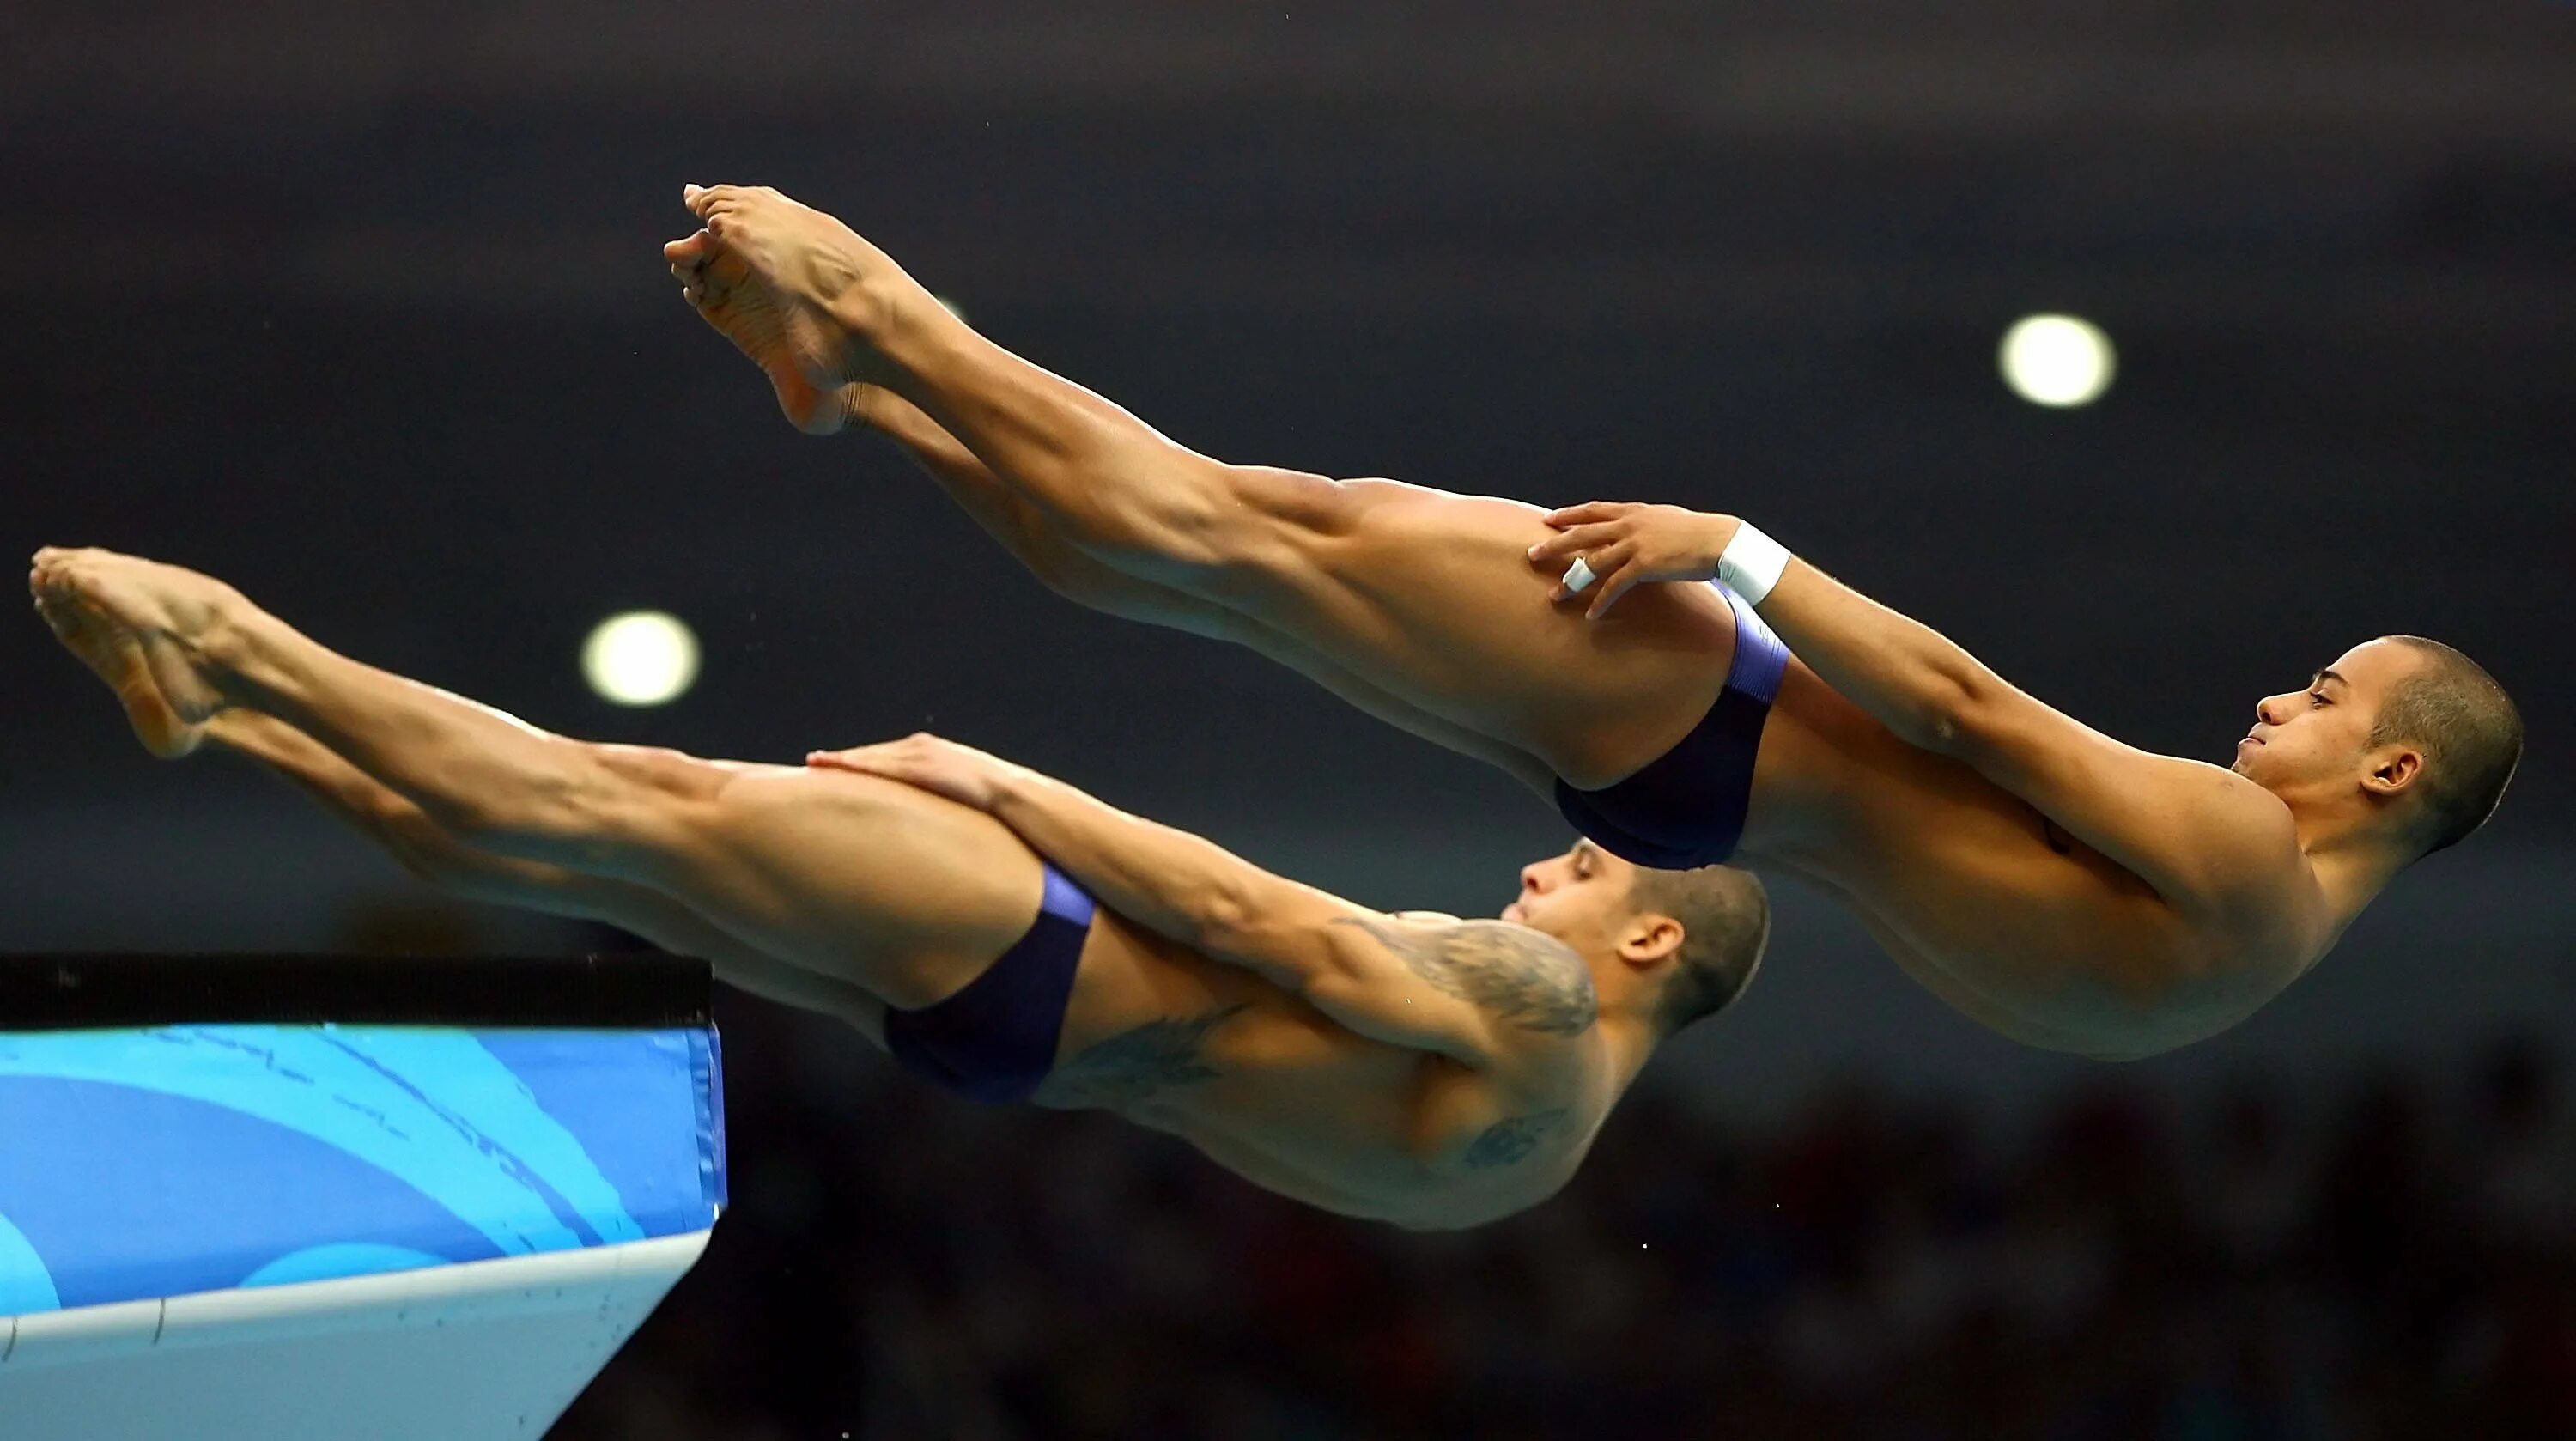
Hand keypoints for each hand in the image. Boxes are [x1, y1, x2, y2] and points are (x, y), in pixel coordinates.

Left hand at [804, 732, 1030, 810]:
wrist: (1007, 792)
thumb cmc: (983, 799)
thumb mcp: (952, 793)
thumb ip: (932, 798)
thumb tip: (920, 819)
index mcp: (925, 751)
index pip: (882, 756)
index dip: (855, 761)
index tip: (830, 766)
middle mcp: (919, 747)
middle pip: (871, 753)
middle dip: (841, 758)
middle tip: (811, 762)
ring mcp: (920, 754)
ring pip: (872, 756)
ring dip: (843, 760)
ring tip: (815, 764)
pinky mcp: (922, 765)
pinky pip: (885, 766)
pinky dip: (861, 766)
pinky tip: (841, 768)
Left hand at [1526, 502, 1737, 618]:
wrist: (1721, 541)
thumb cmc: (1699, 532)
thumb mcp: (1667, 518)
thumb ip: (1646, 522)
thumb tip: (1637, 527)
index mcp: (1634, 512)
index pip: (1594, 511)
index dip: (1569, 514)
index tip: (1550, 519)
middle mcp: (1629, 525)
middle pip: (1582, 534)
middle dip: (1554, 544)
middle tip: (1532, 554)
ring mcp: (1634, 544)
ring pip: (1592, 562)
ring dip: (1571, 581)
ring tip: (1554, 595)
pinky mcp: (1644, 565)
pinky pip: (1615, 586)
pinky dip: (1601, 601)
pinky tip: (1591, 614)